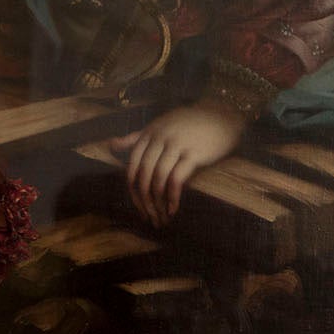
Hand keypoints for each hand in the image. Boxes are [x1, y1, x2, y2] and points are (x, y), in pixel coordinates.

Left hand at [108, 102, 246, 226]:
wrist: (222, 115)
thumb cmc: (191, 123)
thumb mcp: (160, 125)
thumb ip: (136, 137)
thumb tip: (111, 145)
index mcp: (149, 134)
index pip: (132, 166)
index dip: (133, 190)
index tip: (138, 207)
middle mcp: (159, 139)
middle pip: (143, 175)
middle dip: (144, 201)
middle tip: (150, 218)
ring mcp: (176, 145)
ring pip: (158, 178)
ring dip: (158, 202)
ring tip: (161, 218)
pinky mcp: (193, 154)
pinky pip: (176, 179)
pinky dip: (172, 197)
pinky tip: (173, 209)